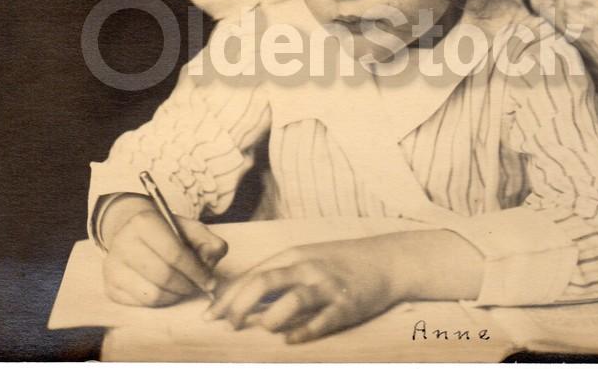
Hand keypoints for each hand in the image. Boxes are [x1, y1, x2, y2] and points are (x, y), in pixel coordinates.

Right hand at [102, 199, 227, 306]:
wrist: (134, 234)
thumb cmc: (168, 233)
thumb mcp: (190, 229)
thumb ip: (208, 240)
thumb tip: (213, 258)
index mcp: (143, 222)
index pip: (174, 253)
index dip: (196, 271)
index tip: (209, 281)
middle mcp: (123, 243)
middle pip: (164, 275)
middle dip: (187, 285)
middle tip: (198, 286)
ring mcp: (113, 267)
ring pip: (153, 294)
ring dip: (176, 295)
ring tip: (184, 287)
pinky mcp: (110, 287)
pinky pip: (142, 304)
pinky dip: (162, 301)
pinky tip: (168, 290)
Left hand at [205, 237, 399, 343]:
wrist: (387, 260)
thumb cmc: (340, 262)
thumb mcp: (307, 259)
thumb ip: (277, 275)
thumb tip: (242, 299)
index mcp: (294, 256)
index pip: (253, 275)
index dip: (229, 296)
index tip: (210, 316)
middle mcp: (308, 268)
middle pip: (265, 282)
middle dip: (240, 306)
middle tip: (228, 325)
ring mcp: (328, 286)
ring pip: (292, 300)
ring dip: (271, 318)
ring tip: (263, 328)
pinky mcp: (346, 306)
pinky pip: (321, 320)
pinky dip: (302, 331)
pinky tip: (289, 340)